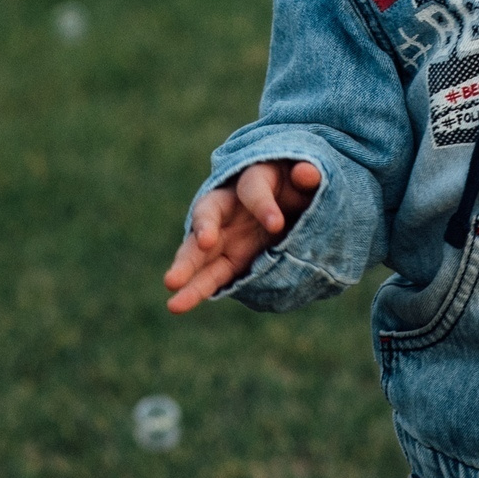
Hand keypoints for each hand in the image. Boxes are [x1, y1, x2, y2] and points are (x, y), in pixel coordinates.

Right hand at [162, 159, 322, 313]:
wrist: (287, 204)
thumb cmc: (293, 186)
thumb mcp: (303, 178)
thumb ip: (307, 175)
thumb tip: (306, 173)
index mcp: (250, 181)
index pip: (253, 189)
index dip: (263, 206)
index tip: (277, 224)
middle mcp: (228, 208)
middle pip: (208, 214)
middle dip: (205, 227)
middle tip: (205, 241)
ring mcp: (224, 236)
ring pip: (199, 250)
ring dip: (187, 266)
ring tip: (171, 283)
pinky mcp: (228, 260)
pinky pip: (210, 276)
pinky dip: (195, 290)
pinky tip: (179, 304)